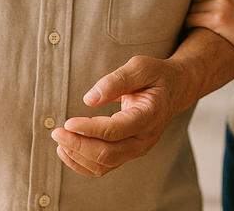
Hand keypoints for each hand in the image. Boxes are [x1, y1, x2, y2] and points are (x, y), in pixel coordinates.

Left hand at [51, 55, 191, 176]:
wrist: (176, 89)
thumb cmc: (157, 76)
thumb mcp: (140, 67)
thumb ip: (116, 81)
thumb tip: (90, 98)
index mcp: (149, 116)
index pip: (115, 131)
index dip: (89, 129)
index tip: (68, 122)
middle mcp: (145, 139)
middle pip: (107, 153)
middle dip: (78, 145)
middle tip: (56, 132)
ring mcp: (138, 149)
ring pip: (104, 165)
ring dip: (78, 156)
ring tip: (59, 141)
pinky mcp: (129, 152)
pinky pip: (104, 167)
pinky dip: (83, 163)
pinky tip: (68, 151)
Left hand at [186, 0, 233, 58]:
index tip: (203, 8)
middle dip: (195, 8)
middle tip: (200, 20)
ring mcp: (220, 3)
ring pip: (190, 9)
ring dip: (192, 18)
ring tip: (198, 27)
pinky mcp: (217, 19)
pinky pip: (191, 19)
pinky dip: (190, 26)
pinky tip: (196, 31)